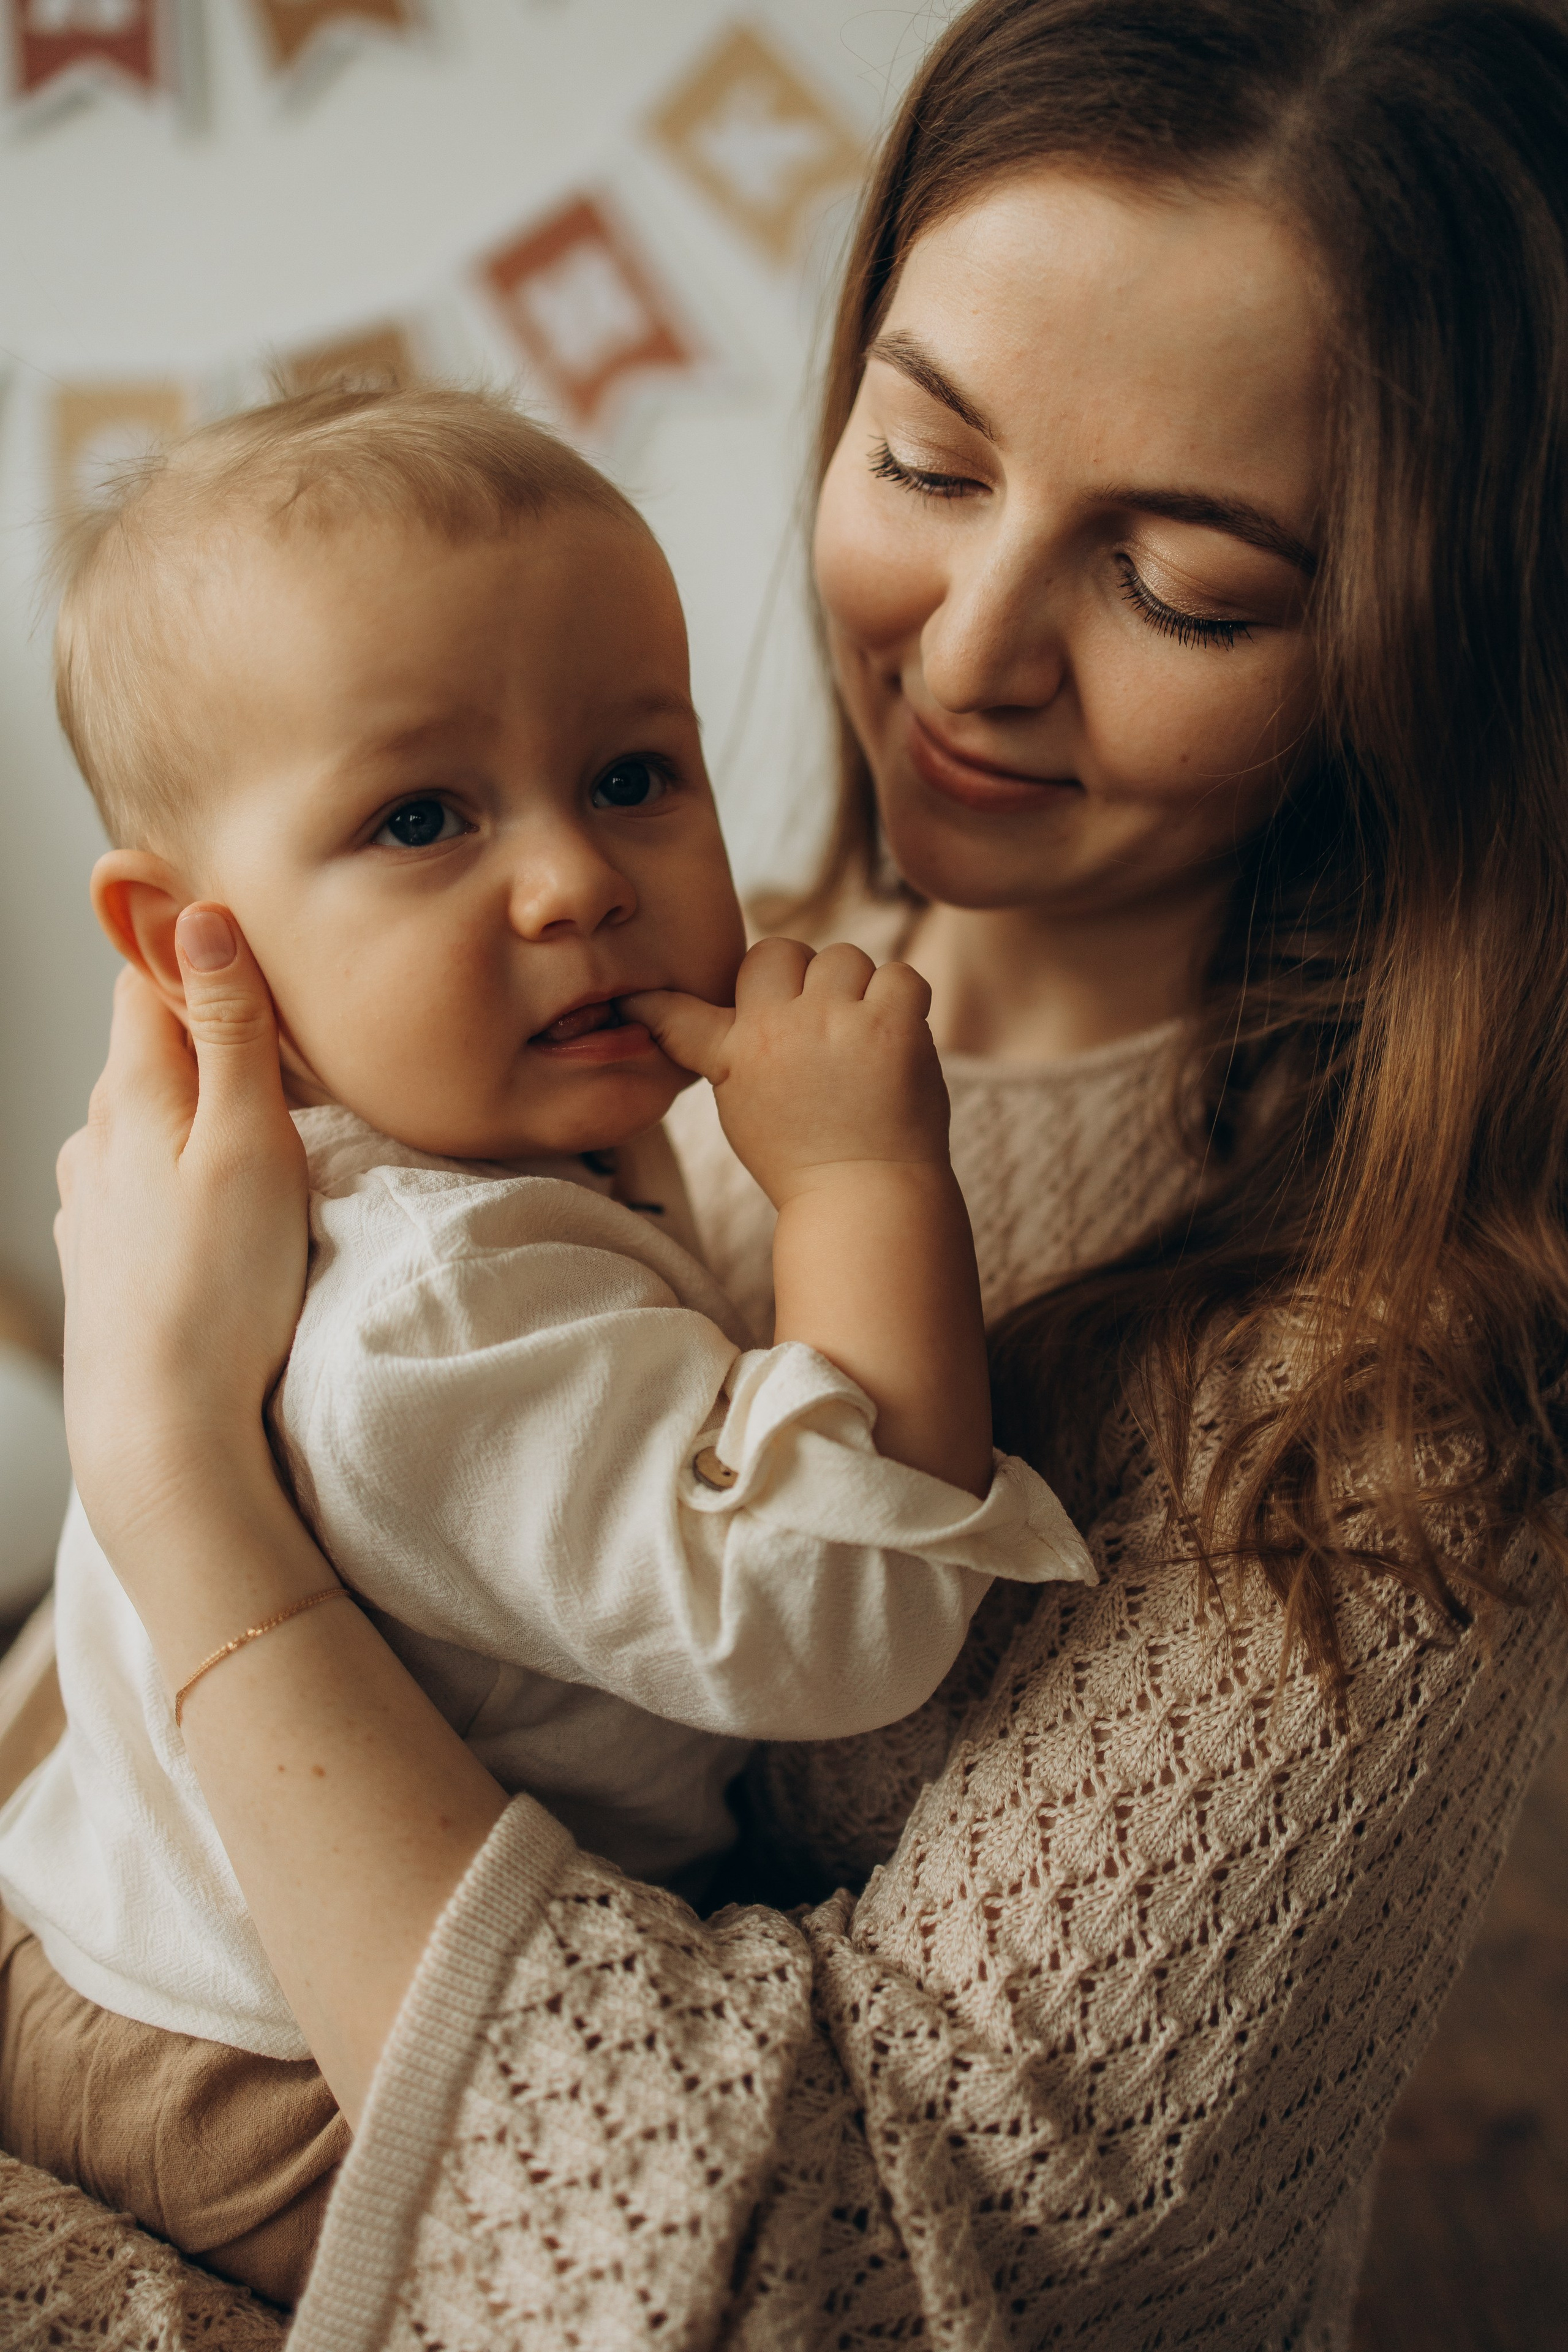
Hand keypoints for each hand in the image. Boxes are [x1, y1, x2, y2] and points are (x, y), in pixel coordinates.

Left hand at [55, 907, 307, 1560]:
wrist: (161, 1429)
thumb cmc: (220, 1290)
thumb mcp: (247, 1140)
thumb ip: (230, 1030)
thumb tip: (201, 917)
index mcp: (131, 1093)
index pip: (150, 977)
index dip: (200, 952)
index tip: (256, 956)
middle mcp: (95, 1137)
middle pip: (152, 1049)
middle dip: (213, 1039)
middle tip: (291, 1059)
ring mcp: (93, 1200)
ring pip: (149, 1121)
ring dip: (198, 1117)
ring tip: (264, 1144)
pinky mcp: (104, 1256)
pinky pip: (145, 1185)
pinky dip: (183, 1180)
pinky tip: (220, 1218)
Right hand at [623, 938, 951, 1208]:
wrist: (865, 1200)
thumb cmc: (805, 1159)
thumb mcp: (743, 1108)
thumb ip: (728, 1052)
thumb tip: (715, 1006)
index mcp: (734, 1054)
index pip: (678, 1013)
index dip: (653, 1002)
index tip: (633, 1000)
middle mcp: (777, 1030)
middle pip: (780, 952)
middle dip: (802, 977)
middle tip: (821, 1026)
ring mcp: (835, 1023)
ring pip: (844, 957)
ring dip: (858, 990)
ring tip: (862, 1042)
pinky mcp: (891, 1026)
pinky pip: (900, 976)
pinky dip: (905, 1002)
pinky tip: (897, 1039)